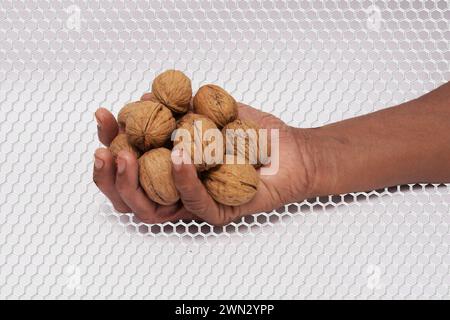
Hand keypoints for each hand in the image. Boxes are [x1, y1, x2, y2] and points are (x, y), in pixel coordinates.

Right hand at [93, 94, 314, 225]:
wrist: (295, 150)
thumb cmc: (256, 134)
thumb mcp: (214, 110)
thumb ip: (180, 106)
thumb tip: (144, 97)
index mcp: (171, 169)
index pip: (130, 163)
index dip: (110, 141)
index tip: (103, 115)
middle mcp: (179, 190)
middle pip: (130, 196)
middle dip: (108, 174)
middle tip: (105, 148)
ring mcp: (197, 204)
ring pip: (152, 210)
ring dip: (133, 184)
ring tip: (125, 156)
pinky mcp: (220, 212)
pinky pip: (194, 202)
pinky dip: (182, 179)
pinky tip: (176, 155)